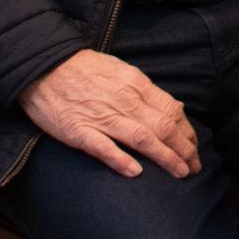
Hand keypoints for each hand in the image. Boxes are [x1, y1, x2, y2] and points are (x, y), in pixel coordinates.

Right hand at [17, 49, 199, 178]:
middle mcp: (124, 100)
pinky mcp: (78, 131)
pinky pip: (103, 147)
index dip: (187, 133)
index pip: (171, 111)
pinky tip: (136, 172)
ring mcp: (101, 116)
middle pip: (163, 127)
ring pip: (142, 138)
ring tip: (179, 173)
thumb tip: (175, 107)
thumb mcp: (122, 70)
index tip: (194, 149)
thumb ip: (147, 91)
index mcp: (136, 84)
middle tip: (194, 168)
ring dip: (164, 158)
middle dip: (183, 150)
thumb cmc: (85, 69)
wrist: (44, 65)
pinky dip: (121, 160)